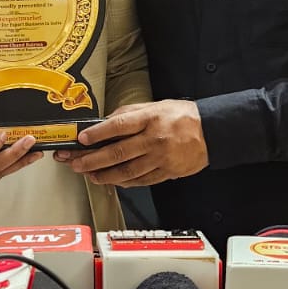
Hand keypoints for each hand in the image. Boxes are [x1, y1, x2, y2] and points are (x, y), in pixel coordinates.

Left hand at [53, 101, 207, 186]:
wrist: (211, 131)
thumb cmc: (182, 116)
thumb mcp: (155, 106)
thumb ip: (130, 113)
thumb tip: (105, 122)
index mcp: (150, 118)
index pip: (118, 125)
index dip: (97, 133)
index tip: (81, 138)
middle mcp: (154, 139)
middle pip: (117, 153)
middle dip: (92, 160)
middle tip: (75, 163)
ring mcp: (160, 158)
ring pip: (127, 171)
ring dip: (104, 175)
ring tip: (90, 175)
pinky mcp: (166, 172)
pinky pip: (140, 180)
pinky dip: (124, 182)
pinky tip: (112, 180)